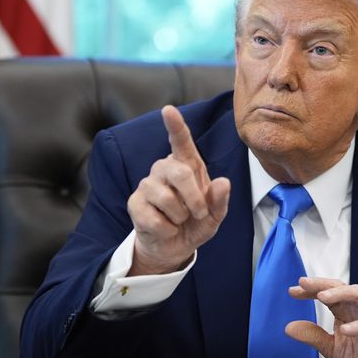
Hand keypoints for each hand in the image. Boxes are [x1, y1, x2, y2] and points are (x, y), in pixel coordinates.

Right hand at [127, 105, 229, 274]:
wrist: (174, 247)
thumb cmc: (195, 224)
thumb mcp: (215, 215)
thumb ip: (220, 200)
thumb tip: (224, 182)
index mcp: (187, 166)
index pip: (181, 142)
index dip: (176, 126)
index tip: (168, 110)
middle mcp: (164, 169)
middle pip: (179, 172)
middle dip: (195, 198)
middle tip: (199, 214)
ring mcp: (147, 185)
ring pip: (166, 198)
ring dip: (180, 217)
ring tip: (179, 220)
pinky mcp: (134, 203)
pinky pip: (154, 218)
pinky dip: (167, 229)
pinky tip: (166, 228)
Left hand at [286, 277, 357, 357]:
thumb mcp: (333, 349)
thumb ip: (314, 336)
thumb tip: (288, 327)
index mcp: (347, 312)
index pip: (328, 294)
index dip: (310, 290)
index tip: (292, 291)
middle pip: (341, 287)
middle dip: (322, 284)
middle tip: (303, 283)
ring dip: (340, 294)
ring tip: (322, 297)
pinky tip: (345, 330)